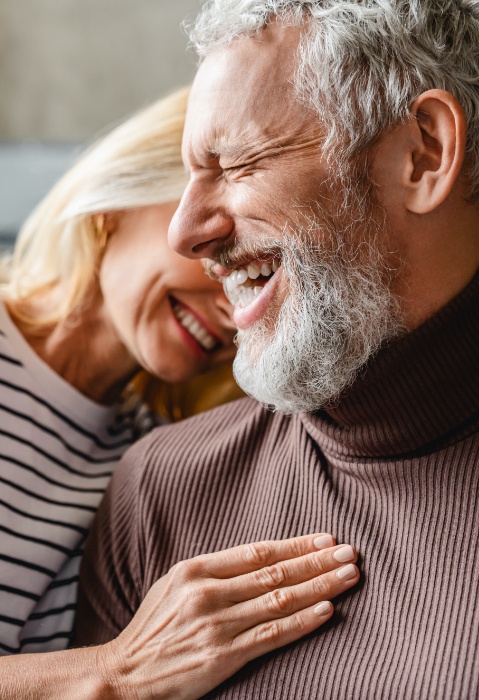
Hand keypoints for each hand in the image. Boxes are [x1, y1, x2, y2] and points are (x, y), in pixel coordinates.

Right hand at [100, 533, 359, 699]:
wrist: (124, 674)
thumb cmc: (153, 627)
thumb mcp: (175, 584)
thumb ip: (215, 571)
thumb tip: (262, 558)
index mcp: (196, 569)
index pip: (259, 552)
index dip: (296, 545)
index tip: (326, 539)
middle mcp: (208, 593)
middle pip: (275, 572)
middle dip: (318, 562)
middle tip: (350, 552)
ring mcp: (216, 626)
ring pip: (280, 600)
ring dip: (320, 587)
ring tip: (349, 576)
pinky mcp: (222, 657)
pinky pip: (271, 636)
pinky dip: (302, 622)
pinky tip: (327, 611)